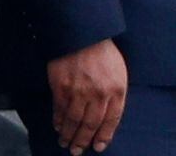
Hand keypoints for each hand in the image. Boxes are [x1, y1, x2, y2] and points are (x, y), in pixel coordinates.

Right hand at [47, 38, 126, 154]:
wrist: (81, 31)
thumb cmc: (102, 51)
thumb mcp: (118, 72)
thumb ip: (115, 93)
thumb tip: (106, 115)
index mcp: (116, 90)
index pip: (111, 121)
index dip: (104, 136)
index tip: (97, 147)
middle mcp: (98, 94)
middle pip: (91, 124)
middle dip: (83, 140)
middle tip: (76, 151)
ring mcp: (79, 90)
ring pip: (74, 120)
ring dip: (69, 134)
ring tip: (65, 143)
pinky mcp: (61, 85)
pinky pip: (59, 108)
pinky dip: (58, 120)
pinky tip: (57, 126)